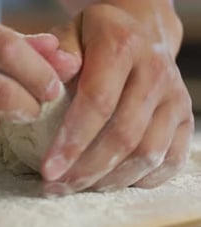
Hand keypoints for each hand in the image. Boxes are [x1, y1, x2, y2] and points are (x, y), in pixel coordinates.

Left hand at [41, 2, 193, 193]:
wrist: (139, 33)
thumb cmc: (94, 39)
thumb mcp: (69, 33)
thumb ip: (57, 55)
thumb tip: (49, 84)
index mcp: (122, 47)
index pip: (98, 102)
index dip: (72, 142)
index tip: (48, 170)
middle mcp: (155, 72)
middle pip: (123, 136)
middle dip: (86, 170)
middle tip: (56, 187)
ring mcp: (175, 98)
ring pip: (148, 154)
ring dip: (109, 180)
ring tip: (76, 187)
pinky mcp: (185, 119)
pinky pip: (170, 162)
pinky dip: (139, 180)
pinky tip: (108, 183)